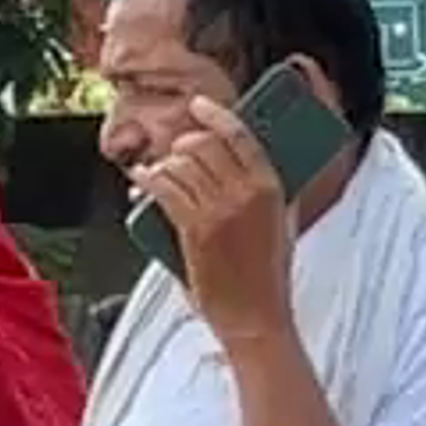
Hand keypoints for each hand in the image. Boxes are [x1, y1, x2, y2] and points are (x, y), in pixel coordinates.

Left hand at [141, 109, 300, 348]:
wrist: (256, 318)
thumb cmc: (269, 276)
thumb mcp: (284, 225)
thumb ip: (273, 192)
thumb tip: (252, 160)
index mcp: (272, 187)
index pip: (239, 134)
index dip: (216, 114)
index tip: (199, 106)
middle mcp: (245, 193)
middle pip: (203, 145)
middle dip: (182, 145)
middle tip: (175, 154)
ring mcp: (218, 210)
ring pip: (180, 164)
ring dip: (163, 164)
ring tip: (157, 172)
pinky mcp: (194, 229)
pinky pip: (163, 188)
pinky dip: (147, 179)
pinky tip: (141, 180)